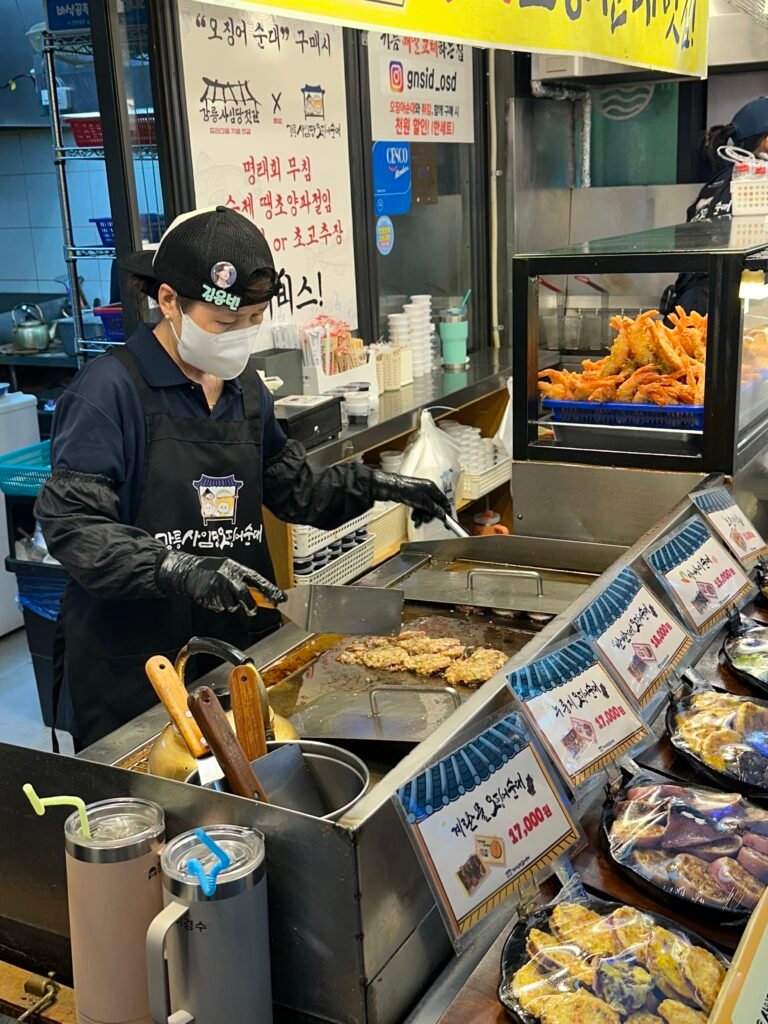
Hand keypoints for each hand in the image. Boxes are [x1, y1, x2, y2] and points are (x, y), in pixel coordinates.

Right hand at [157, 552, 284, 615]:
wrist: (188, 569)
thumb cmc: (212, 568)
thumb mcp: (230, 567)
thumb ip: (245, 580)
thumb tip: (262, 595)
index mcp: (236, 568)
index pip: (259, 581)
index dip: (271, 591)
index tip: (281, 599)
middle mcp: (228, 577)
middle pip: (246, 598)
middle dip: (250, 606)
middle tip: (251, 609)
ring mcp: (218, 588)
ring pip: (232, 606)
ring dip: (230, 604)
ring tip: (223, 593)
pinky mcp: (208, 597)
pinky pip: (219, 608)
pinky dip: (218, 604)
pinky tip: (213, 595)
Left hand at [371, 470, 451, 526]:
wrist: (391, 488)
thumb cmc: (405, 490)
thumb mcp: (423, 502)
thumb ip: (434, 509)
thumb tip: (442, 514)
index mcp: (432, 488)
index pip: (444, 501)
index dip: (447, 512)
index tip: (447, 522)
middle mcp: (427, 490)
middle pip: (435, 506)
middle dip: (430, 516)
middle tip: (425, 520)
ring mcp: (420, 494)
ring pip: (426, 509)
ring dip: (422, 516)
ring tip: (417, 520)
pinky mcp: (413, 497)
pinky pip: (419, 508)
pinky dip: (417, 514)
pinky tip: (414, 517)